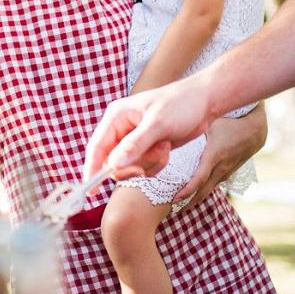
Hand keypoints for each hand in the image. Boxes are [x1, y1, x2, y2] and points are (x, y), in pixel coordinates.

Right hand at [84, 75, 213, 181]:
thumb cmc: (180, 104)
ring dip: (149, 163)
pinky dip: (156, 163)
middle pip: (112, 161)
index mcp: (117, 116)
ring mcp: (134, 139)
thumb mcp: (158, 124)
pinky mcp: (146, 147)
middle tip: (146, 165)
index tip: (91, 191)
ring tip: (164, 147)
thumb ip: (135, 145)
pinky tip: (166, 148)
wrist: (203, 102)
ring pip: (130, 166)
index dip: (92, 169)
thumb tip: (113, 166)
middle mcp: (121, 128)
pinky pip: (143, 166)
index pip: (97, 146)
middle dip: (133, 165)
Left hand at [173, 105, 267, 205]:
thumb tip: (173, 131)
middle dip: (188, 202)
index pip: (199, 179)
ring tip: (181, 206)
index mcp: (214, 156)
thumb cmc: (230, 122)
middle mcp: (221, 167)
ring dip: (196, 198)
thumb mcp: (210, 123)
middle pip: (203, 190)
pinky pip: (215, 184)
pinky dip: (204, 190)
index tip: (174, 199)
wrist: (256, 129)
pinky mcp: (230, 171)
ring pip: (210, 189)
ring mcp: (227, 171)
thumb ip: (194, 128)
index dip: (187, 191)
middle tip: (172, 210)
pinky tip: (195, 194)